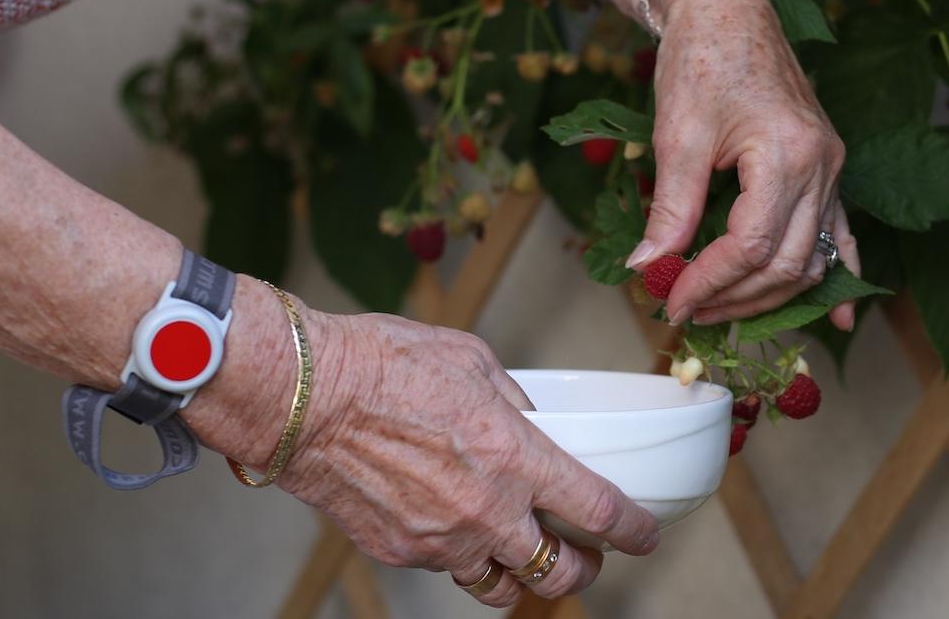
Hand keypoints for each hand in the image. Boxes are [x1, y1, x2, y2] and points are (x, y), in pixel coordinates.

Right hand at [231, 311, 659, 606]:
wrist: (304, 397)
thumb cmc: (382, 364)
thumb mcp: (472, 360)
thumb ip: (512, 400)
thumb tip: (527, 419)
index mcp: (516, 458)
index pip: (598, 512)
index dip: (633, 532)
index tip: (645, 536)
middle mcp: (487, 511)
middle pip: (559, 574)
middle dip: (583, 570)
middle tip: (585, 557)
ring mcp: (442, 541)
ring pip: (500, 587)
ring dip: (521, 576)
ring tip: (521, 556)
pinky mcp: (401, 553)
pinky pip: (445, 569)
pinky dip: (458, 556)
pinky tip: (452, 529)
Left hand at [627, 0, 861, 330]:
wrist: (728, 12)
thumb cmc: (702, 59)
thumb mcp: (678, 133)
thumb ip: (671, 207)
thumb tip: (650, 266)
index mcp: (788, 155)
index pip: (753, 246)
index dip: (710, 282)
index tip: (671, 301)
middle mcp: (821, 166)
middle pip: (789, 262)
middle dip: (737, 297)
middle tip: (687, 311)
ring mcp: (830, 168)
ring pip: (814, 256)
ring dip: (773, 294)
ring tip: (725, 311)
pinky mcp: (826, 168)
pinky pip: (839, 233)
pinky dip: (835, 275)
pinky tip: (841, 317)